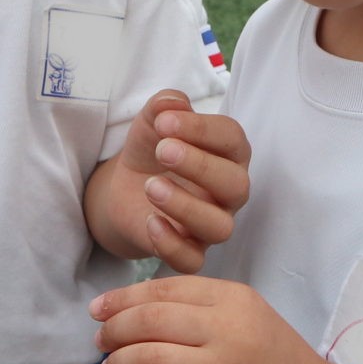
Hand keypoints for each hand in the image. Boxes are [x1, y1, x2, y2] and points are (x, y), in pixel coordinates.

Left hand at [94, 275, 335, 363]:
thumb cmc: (275, 359)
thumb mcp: (246, 316)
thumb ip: (198, 307)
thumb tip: (129, 308)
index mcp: (235, 299)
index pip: (163, 290)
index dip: (121, 299)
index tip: (97, 310)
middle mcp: (230, 332)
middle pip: (149, 321)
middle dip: (114, 331)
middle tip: (101, 342)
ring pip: (150, 361)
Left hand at [95, 91, 249, 271]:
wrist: (125, 187)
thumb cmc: (152, 150)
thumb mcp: (153, 122)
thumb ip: (164, 106)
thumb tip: (172, 103)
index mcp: (229, 154)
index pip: (233, 140)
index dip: (202, 129)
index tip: (164, 122)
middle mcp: (229, 192)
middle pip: (237, 185)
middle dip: (200, 166)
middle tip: (162, 150)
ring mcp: (212, 223)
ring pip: (220, 227)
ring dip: (185, 206)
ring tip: (150, 186)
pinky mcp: (190, 251)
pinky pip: (193, 261)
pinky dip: (172, 245)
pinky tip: (150, 222)